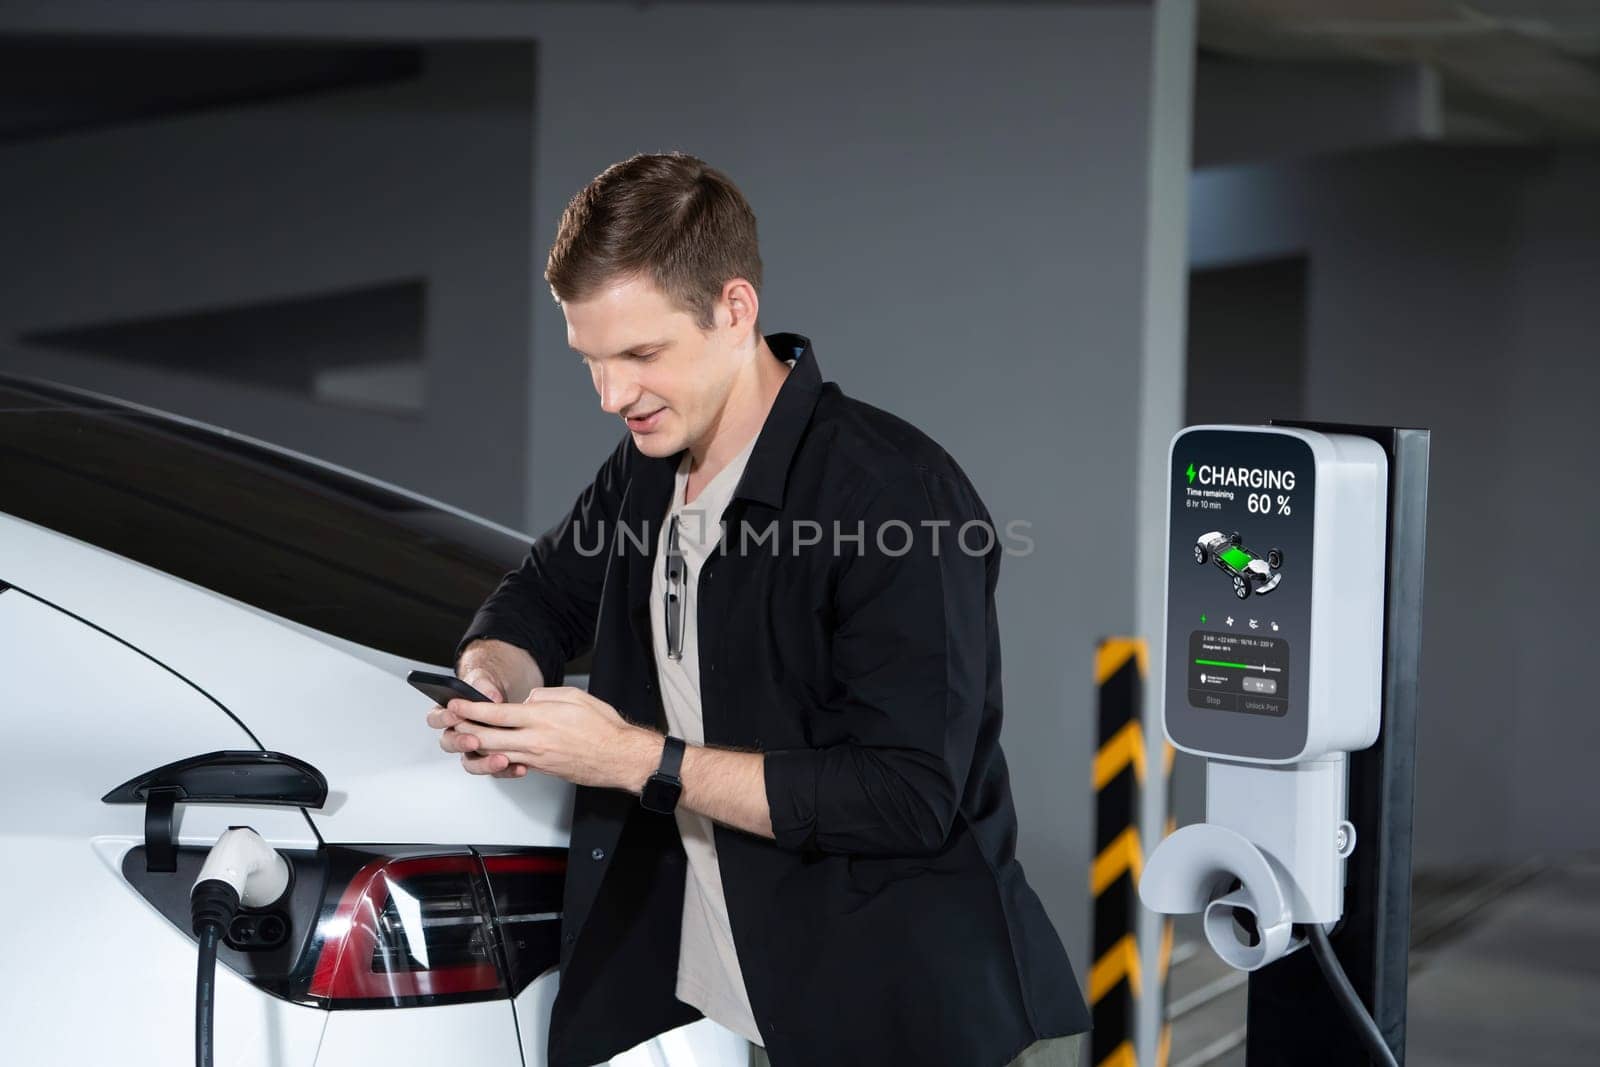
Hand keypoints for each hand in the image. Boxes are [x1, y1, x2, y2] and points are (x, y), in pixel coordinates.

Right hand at [429, 670, 527, 778]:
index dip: (444, 718)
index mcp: (448, 714)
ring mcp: (474, 749)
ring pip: (471, 763)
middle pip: (449, 744)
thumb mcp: (484, 680)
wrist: (506, 701)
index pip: (436, 718)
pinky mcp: (491, 759)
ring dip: (484, 763)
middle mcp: (458, 734)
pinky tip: (519, 767)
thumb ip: (484, 685)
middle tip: (474, 741)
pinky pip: (493, 771)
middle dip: (461, 743)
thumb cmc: (488, 689)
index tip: (455, 715)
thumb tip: (490, 695)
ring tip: (501, 760)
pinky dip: (506, 770)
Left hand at [435, 686, 661, 791]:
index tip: (456, 704)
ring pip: (496, 754)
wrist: (619, 757)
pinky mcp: (542, 769)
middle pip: (488, 737)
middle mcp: (535, 740)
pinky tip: (492, 753)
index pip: (496, 713)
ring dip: (476, 747)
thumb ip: (546, 695)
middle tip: (450, 723)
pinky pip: (513, 764)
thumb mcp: (575, 696)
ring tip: (464, 737)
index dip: (471, 709)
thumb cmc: (604, 727)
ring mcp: (537, 758)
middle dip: (465, 730)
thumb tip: (527, 701)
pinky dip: (498, 759)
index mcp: (542, 717)